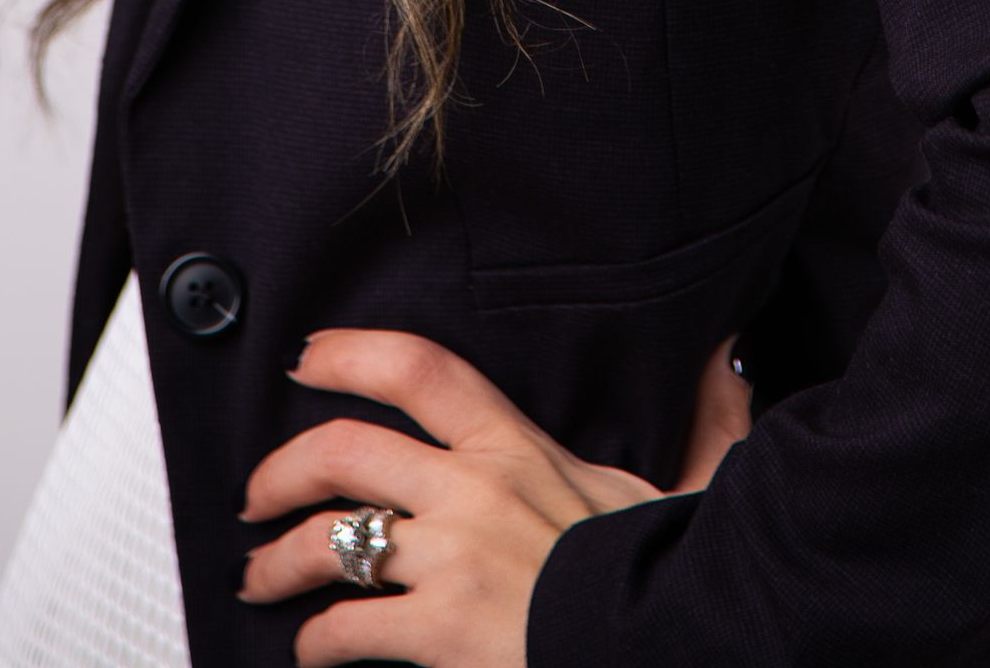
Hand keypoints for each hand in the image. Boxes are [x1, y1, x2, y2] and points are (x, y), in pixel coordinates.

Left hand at [238, 324, 751, 664]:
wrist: (670, 642)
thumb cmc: (666, 572)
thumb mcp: (689, 484)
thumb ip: (705, 420)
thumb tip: (730, 360)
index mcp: (517, 446)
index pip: (420, 370)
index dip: (352, 352)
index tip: (309, 357)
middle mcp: (473, 492)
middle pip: (344, 449)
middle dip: (281, 468)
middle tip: (259, 492)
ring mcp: (453, 563)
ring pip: (331, 540)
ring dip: (279, 561)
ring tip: (259, 576)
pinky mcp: (442, 634)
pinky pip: (349, 630)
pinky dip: (316, 643)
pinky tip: (311, 651)